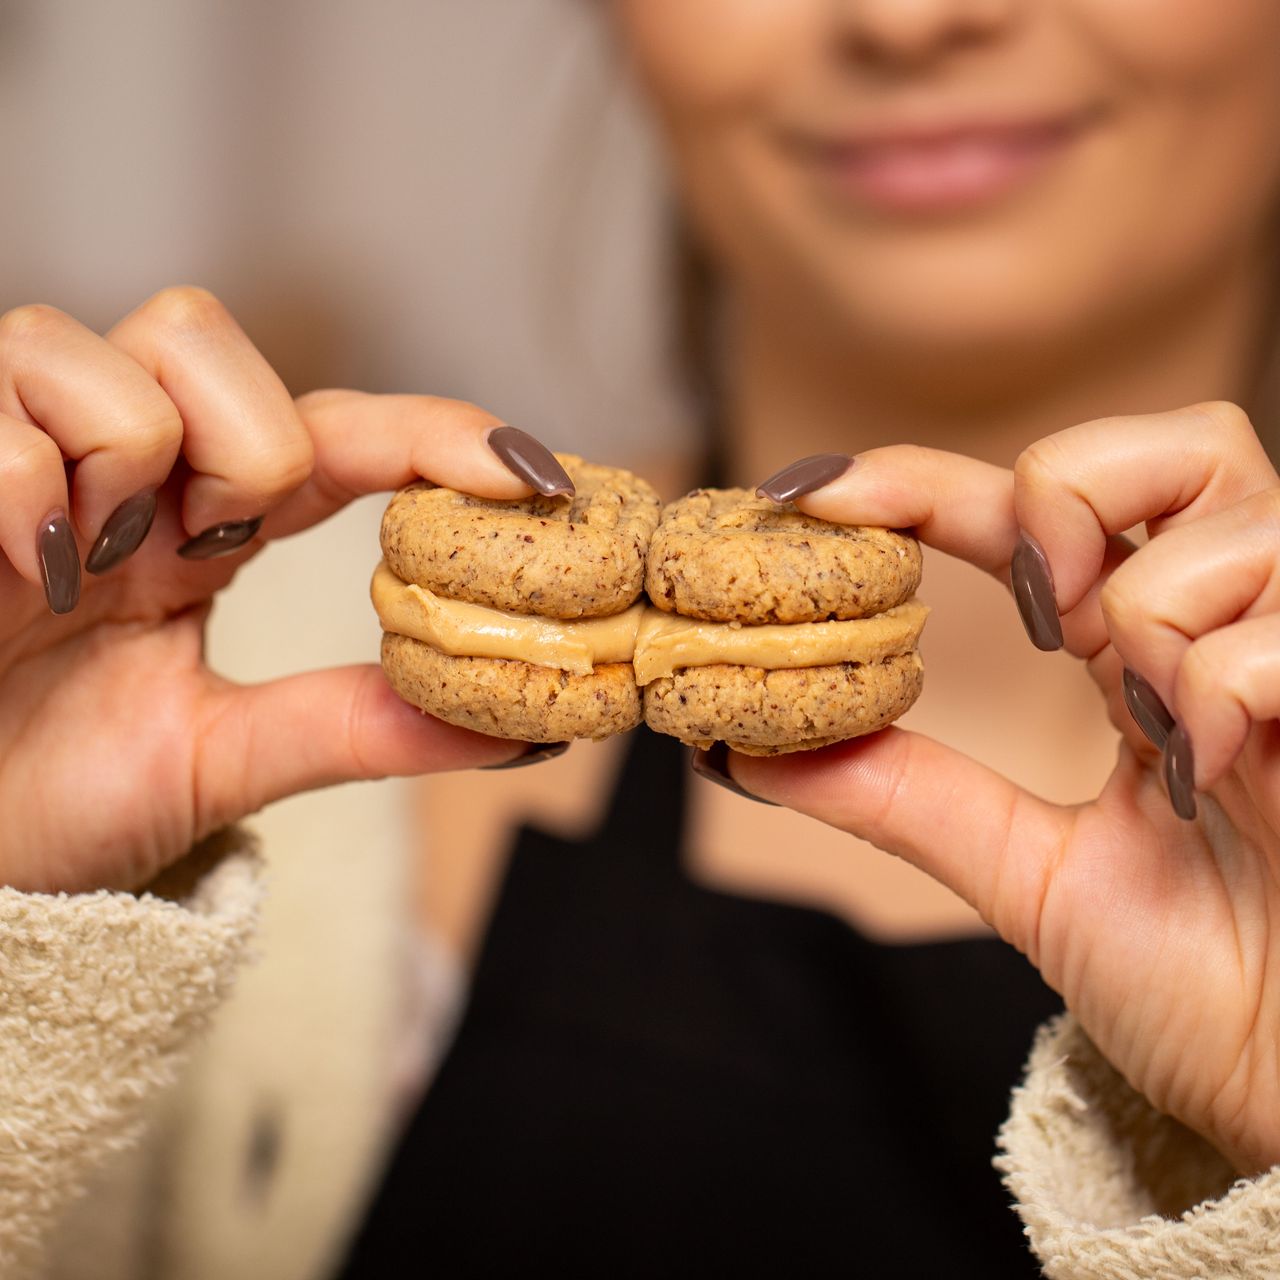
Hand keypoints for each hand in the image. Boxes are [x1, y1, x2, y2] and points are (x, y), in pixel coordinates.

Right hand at [0, 288, 553, 895]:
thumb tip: (525, 729)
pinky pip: (2, 410)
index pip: (336, 435)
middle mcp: (126, 474)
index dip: (437, 437)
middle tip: (210, 548)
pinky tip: (31, 570)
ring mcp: (29, 458)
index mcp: (202, 528)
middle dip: (248, 442)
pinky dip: (27, 485)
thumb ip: (363, 727)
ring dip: (137, 455)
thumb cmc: (58, 802)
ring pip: (118, 347)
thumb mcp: (228, 761)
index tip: (537, 479)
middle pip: (210, 336)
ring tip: (96, 567)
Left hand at [740, 403, 1279, 1173]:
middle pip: (1173, 444)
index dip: (920, 482)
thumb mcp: (1026, 875)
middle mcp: (1231, 631)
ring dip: (1150, 622)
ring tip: (1162, 736)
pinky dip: (1226, 685)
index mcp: (1144, 661)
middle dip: (1073, 494)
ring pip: (1228, 524)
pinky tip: (1215, 764)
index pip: (1033, 516)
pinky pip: (1278, 633)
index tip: (808, 494)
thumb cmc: (1205, 983)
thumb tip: (749, 749)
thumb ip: (905, 795)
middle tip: (1036, 609)